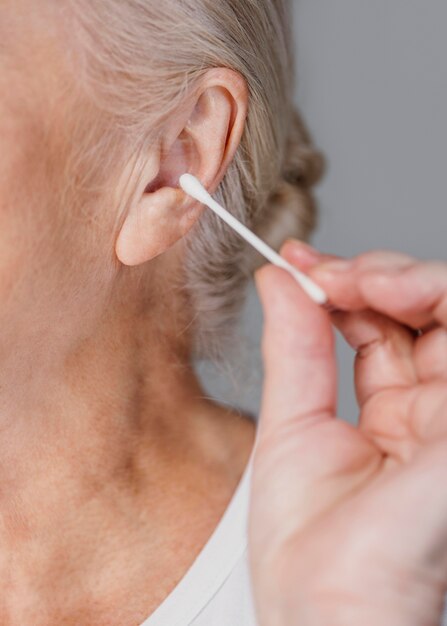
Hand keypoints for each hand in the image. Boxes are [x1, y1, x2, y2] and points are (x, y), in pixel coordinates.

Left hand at [249, 242, 446, 625]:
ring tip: (358, 278)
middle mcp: (437, 414)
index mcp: (395, 416)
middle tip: (329, 271)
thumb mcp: (292, 430)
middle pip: (432, 312)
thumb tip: (281, 278)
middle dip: (381, 274)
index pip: (385, 327)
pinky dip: (436, 303)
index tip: (297, 261)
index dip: (346, 285)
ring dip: (410, 279)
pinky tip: (386, 291)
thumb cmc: (308, 554)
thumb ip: (297, 350)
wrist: (324, 624)